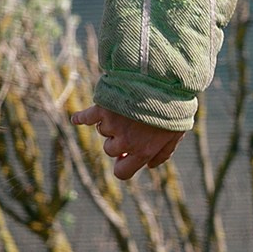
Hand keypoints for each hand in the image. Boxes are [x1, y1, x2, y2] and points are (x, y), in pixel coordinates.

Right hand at [70, 104, 185, 180]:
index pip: (122, 172)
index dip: (121, 165)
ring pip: (102, 131)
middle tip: (130, 122)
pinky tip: (76, 119)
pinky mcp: (102, 109)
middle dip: (117, 139)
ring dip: (110, 121)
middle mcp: (125, 142)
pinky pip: (86, 117)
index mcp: (143, 151)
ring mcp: (112, 126)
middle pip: (110, 150)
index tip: (123, 157)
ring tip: (125, 106)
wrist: (163, 79)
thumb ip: (163, 153)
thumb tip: (149, 166)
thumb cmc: (173, 106)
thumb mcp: (176, 133)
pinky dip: (80, 118)